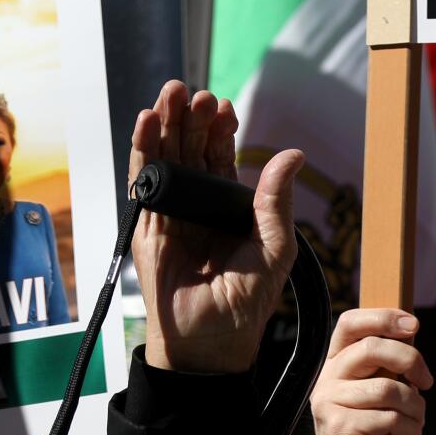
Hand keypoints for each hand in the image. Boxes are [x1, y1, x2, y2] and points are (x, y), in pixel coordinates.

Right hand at [132, 80, 302, 373]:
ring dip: (166, 125)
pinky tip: (146, 123)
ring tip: (170, 94)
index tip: (224, 107)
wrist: (211, 342)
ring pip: (166, 159)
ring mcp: (170, 214)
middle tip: (195, 92)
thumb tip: (293, 153)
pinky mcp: (146, 227)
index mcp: (231, 209)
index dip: (221, 131)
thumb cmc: (246, 302)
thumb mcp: (274, 248)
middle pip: (191, 151)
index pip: (222, 159)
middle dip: (191, 119)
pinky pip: (143, 182)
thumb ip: (276, 202)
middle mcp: (199, 207)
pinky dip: (142, 150)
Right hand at [312, 308, 433, 434]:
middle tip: (427, 381)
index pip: (350, 323)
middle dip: (412, 361)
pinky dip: (408, 431)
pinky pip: (390, 417)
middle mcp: (326, 381)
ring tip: (412, 427)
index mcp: (337, 367)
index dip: (383, 317)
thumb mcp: (390, 397)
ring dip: (414, 409)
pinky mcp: (339, 428)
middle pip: (373, 348)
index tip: (414, 324)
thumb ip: (393, 368)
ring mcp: (328, 404)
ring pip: (389, 388)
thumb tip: (411, 334)